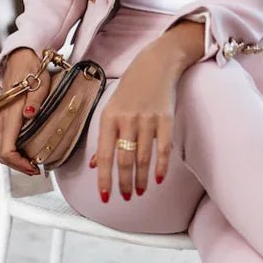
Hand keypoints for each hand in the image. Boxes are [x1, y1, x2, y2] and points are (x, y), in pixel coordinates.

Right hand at [0, 47, 45, 176]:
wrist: (20, 58)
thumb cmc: (33, 71)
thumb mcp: (41, 84)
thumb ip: (36, 101)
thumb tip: (30, 115)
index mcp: (9, 113)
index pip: (6, 149)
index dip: (19, 163)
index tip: (34, 167)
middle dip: (16, 165)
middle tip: (35, 169)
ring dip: (12, 159)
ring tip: (31, 162)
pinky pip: (0, 140)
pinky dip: (10, 150)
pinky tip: (25, 150)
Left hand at [90, 39, 183, 199]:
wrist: (156, 64)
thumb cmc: (131, 88)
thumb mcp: (110, 108)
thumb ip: (104, 137)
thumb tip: (96, 164)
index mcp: (109, 118)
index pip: (105, 155)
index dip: (104, 179)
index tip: (105, 197)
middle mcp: (127, 120)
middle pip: (124, 160)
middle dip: (124, 183)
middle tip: (125, 197)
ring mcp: (147, 120)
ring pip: (143, 158)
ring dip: (142, 179)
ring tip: (140, 191)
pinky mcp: (166, 119)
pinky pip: (164, 148)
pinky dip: (161, 166)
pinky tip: (159, 178)